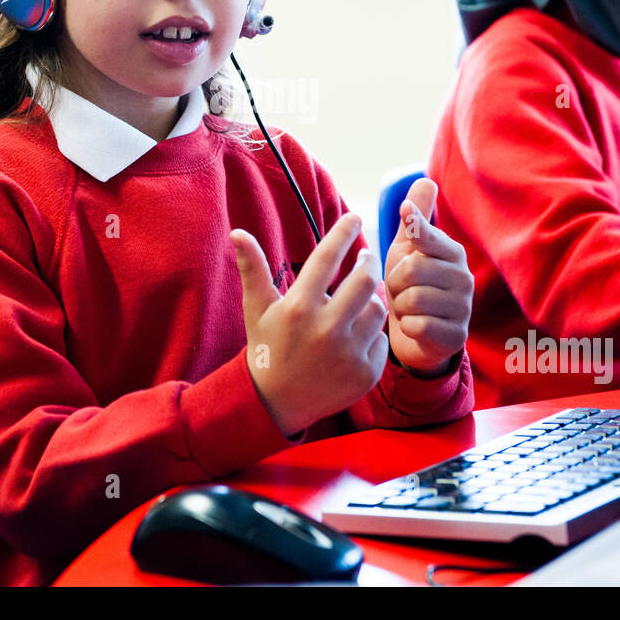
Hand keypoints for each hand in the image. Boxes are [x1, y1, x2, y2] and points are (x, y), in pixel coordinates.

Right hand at [232, 213, 388, 437]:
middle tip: (366, 257)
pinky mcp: (365, 374)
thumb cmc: (266, 348)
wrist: (276, 403)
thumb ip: (253, 268)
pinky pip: (382, 340)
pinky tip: (358, 335)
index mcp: (298, 308)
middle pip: (365, 279)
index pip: (327, 258)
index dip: (342, 232)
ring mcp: (348, 354)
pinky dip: (373, 334)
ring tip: (361, 298)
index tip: (354, 215)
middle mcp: (325, 329)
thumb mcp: (257, 309)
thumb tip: (237, 231)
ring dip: (372, 299)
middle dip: (369, 261)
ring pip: (378, 310)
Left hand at [383, 178, 471, 377]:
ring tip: (407, 309)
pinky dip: (408, 328)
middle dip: (394, 283)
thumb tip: (425, 180)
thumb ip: (415, 221)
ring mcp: (463, 308)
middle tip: (400, 291)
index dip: (413, 227)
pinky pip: (419, 326)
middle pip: (411, 271)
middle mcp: (464, 277)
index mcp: (452, 252)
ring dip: (399, 307)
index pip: (427, 234)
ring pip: (412, 300)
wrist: (415, 335)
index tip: (405, 211)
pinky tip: (414, 327)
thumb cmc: (409, 286)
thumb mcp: (408, 251)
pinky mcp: (457, 336)